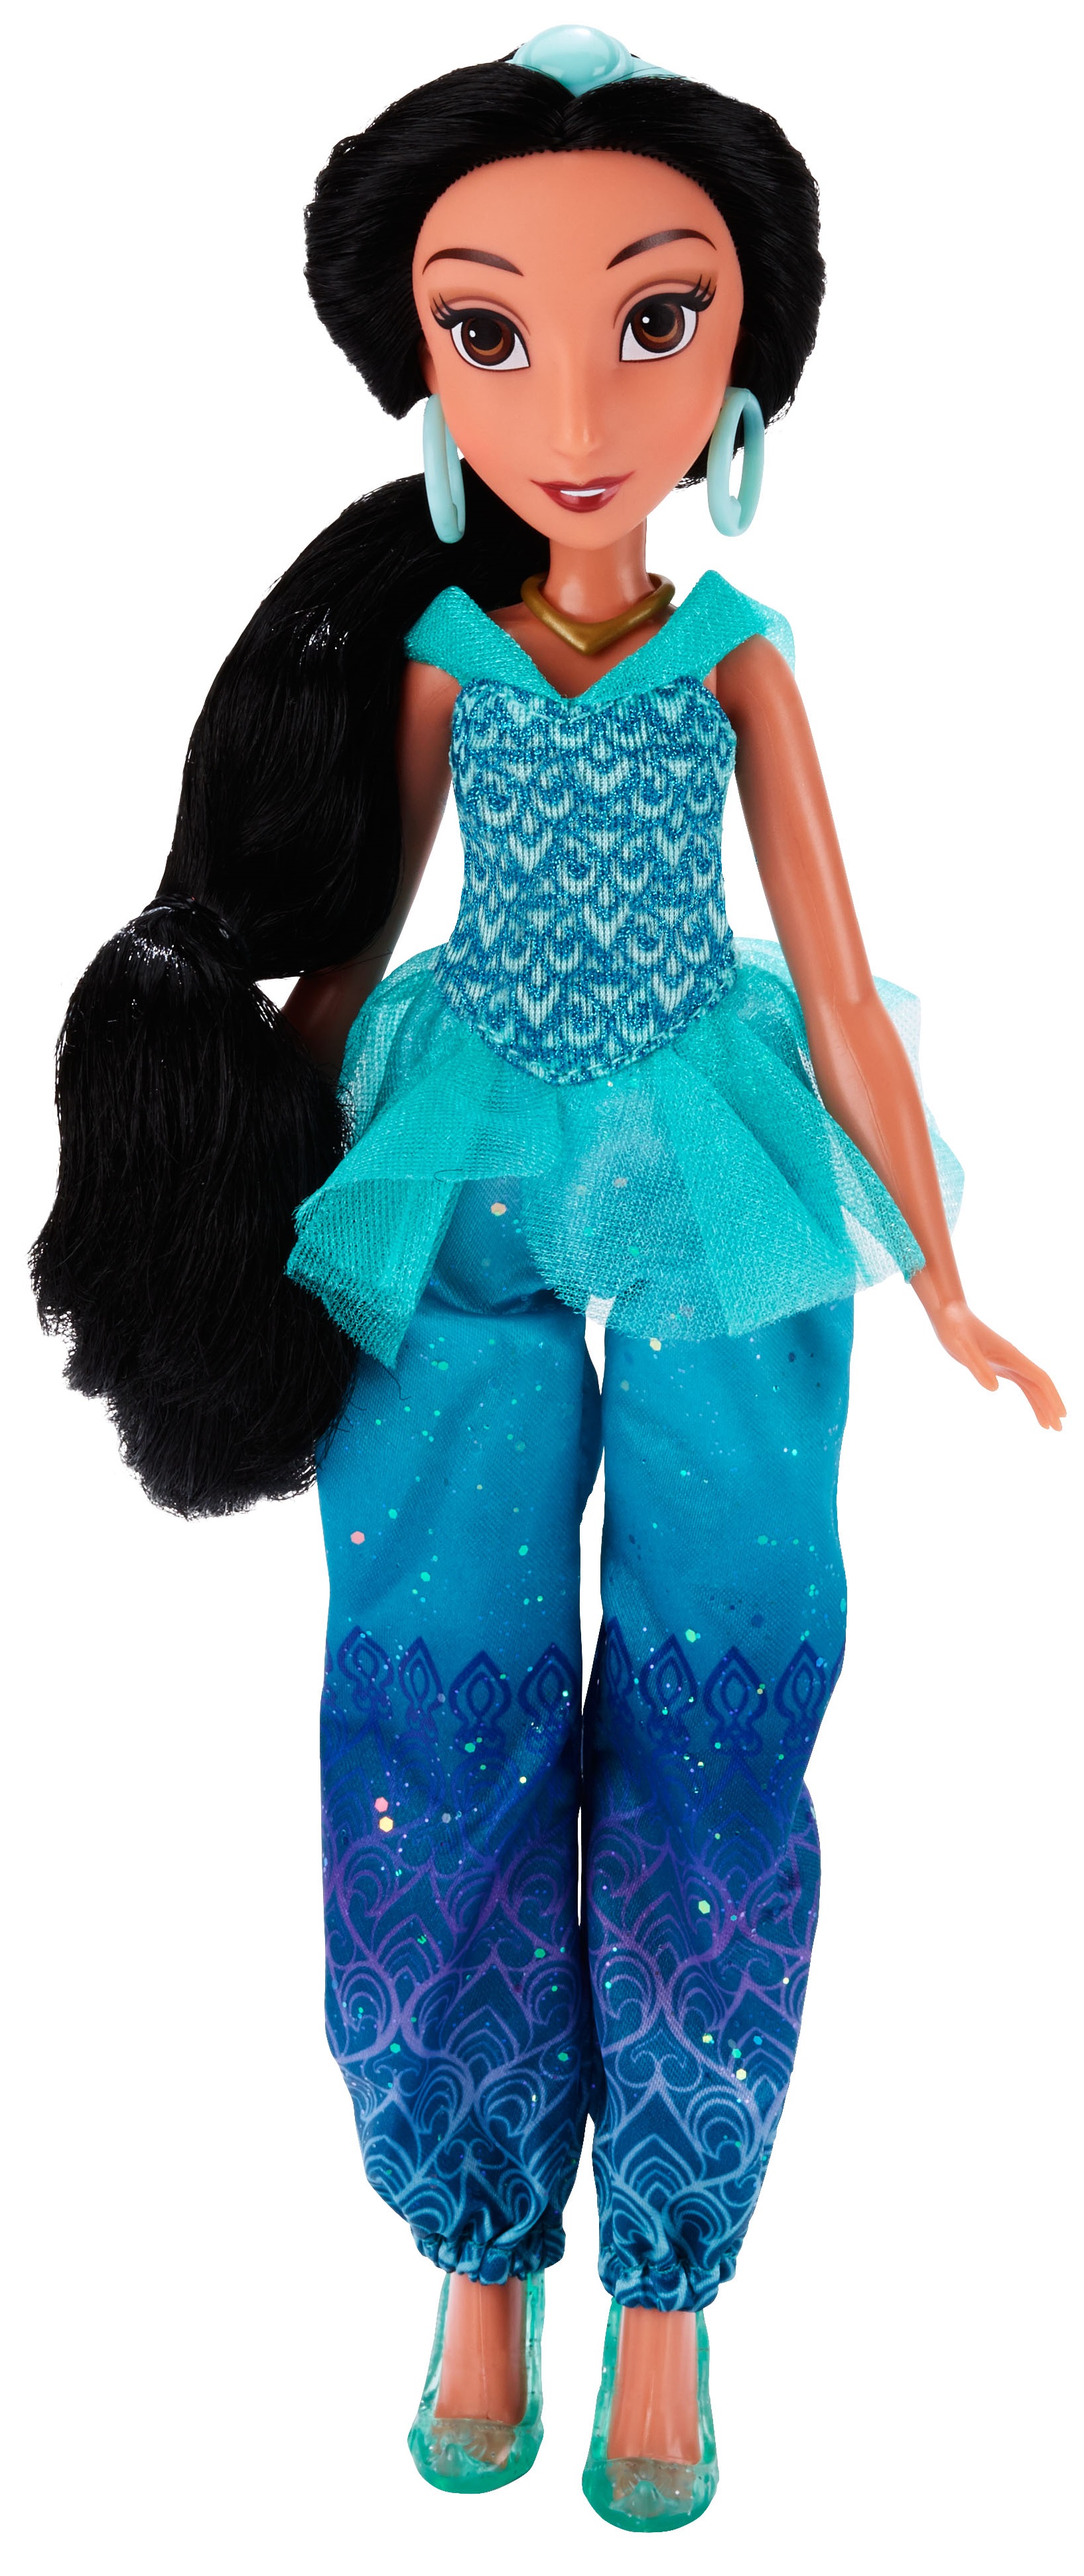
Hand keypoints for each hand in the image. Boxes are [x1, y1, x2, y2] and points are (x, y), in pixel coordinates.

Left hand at [911, 1277, 1064, 1428]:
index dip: (1051, 1397)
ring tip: (1049, 1426)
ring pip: (1032, 1386)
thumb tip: (994, 1389)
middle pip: (1040, 1385)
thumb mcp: (963, 1348)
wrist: (950, 1314)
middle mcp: (1014, 1360)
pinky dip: (1030, 1398)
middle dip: (1051, 1406)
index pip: (1039, 1379)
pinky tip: (1034, 1410)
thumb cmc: (956, 1329)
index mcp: (1011, 1356)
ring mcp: (1008, 1363)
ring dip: (1042, 1405)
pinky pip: (1022, 1384)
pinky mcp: (999, 1365)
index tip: (1061, 1415)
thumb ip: (978, 1367)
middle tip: (1059, 1429)